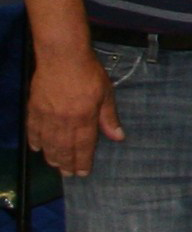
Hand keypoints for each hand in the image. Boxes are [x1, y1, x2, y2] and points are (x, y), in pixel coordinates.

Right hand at [29, 48, 122, 176]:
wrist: (62, 57)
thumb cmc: (88, 73)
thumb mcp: (106, 93)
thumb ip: (109, 117)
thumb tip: (118, 137)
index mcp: (84, 119)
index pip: (83, 147)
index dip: (83, 162)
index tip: (83, 173)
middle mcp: (64, 122)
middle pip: (64, 149)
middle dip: (66, 163)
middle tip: (68, 174)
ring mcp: (47, 117)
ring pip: (48, 143)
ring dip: (51, 156)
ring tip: (56, 165)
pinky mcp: (34, 109)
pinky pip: (33, 131)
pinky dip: (35, 141)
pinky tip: (37, 148)